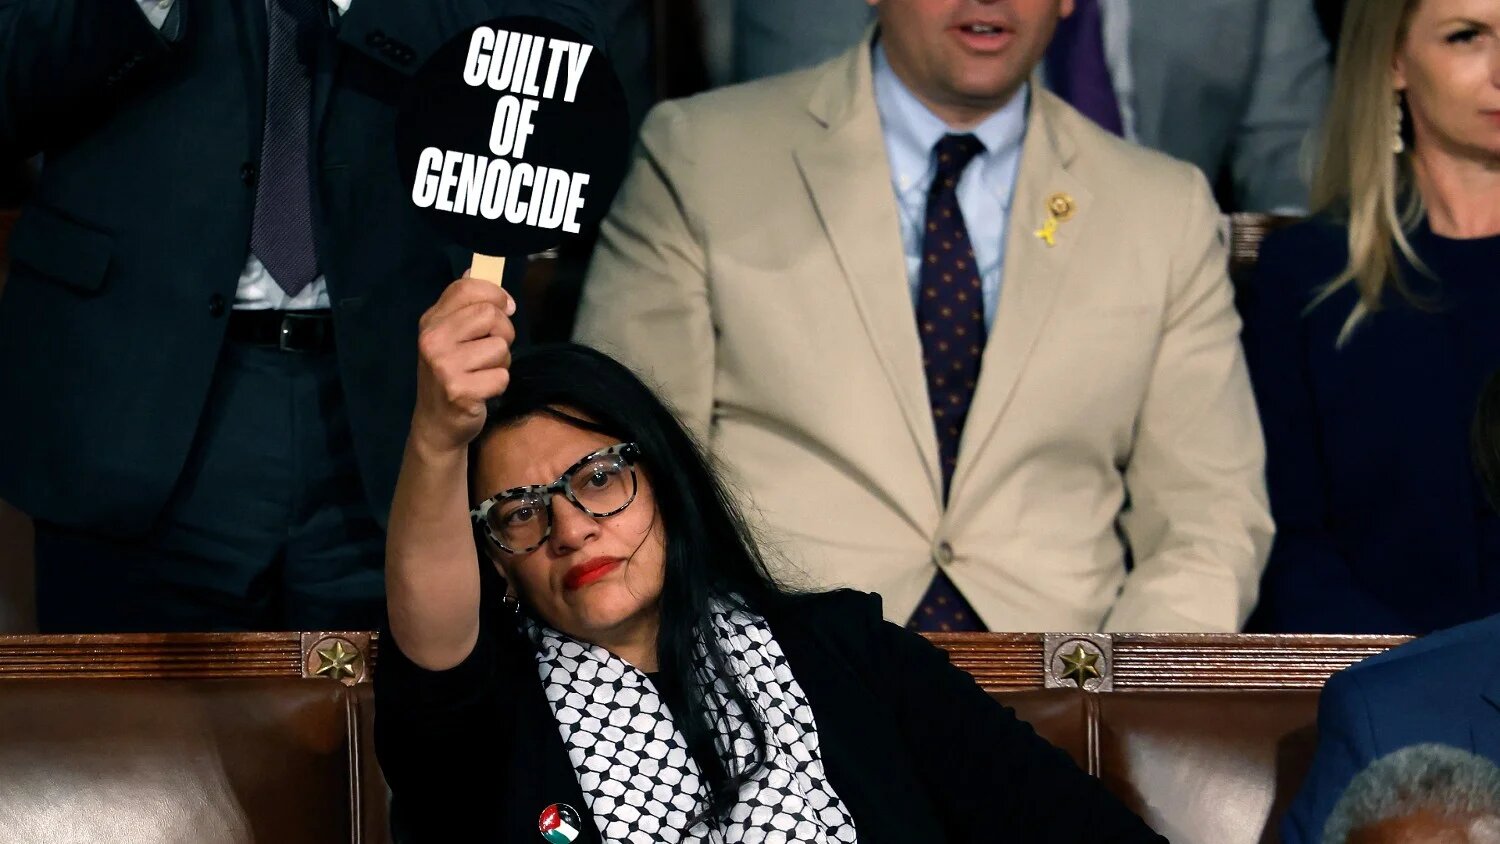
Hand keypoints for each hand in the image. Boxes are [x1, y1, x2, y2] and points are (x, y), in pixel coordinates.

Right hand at [411, 276, 516, 455]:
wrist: (436, 424)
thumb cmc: (450, 375)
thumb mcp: (449, 336)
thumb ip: (462, 306)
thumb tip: (477, 269)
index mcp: (430, 321)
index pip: (467, 288)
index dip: (495, 294)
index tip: (505, 307)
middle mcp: (433, 340)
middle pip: (490, 315)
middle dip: (503, 332)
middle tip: (491, 349)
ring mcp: (444, 366)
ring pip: (500, 346)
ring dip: (501, 362)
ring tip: (483, 372)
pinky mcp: (460, 391)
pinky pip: (501, 376)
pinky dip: (499, 384)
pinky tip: (482, 390)